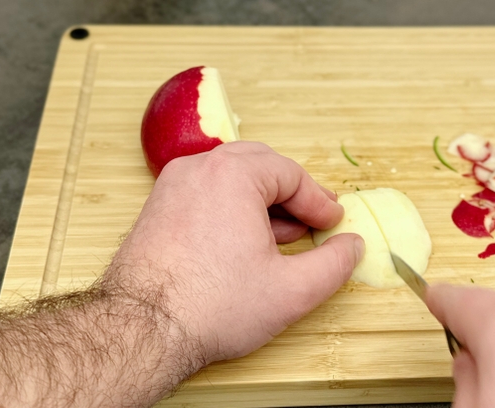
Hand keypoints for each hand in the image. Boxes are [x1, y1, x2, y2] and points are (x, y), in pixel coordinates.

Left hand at [106, 141, 364, 364]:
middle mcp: (198, 169)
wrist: (142, 330)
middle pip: (259, 164)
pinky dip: (231, 207)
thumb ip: (334, 264)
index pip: (291, 174)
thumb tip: (352, 247)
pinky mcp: (156, 209)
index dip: (319, 201)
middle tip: (314, 220)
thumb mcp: (293, 290)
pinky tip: (243, 244)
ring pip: (230, 177)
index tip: (333, 224)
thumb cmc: (211, 307)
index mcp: (233, 174)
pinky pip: (205, 193)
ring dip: (262, 199)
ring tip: (281, 237)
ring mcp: (172, 187)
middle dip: (291, 193)